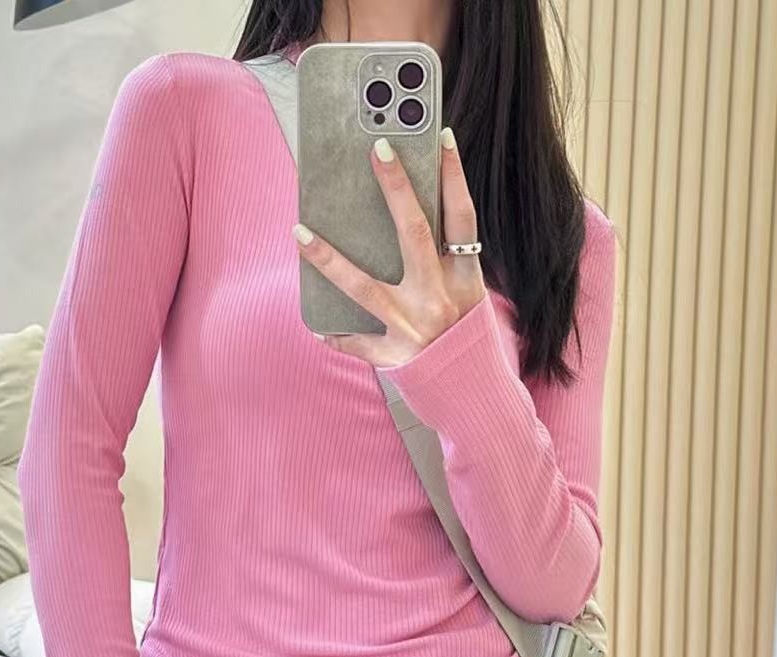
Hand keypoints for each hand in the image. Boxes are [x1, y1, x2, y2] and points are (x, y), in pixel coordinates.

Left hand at [293, 127, 486, 366]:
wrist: (477, 398)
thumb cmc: (467, 342)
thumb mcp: (468, 299)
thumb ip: (444, 266)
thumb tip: (406, 220)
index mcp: (465, 281)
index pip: (462, 218)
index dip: (453, 177)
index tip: (439, 137)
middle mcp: (440, 299)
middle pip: (416, 233)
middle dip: (397, 189)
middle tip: (376, 151)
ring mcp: (413, 328)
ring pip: (364, 286)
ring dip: (328, 258)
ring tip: (300, 233)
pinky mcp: (395, 357)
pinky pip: (356, 342)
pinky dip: (337, 335)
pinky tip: (317, 327)